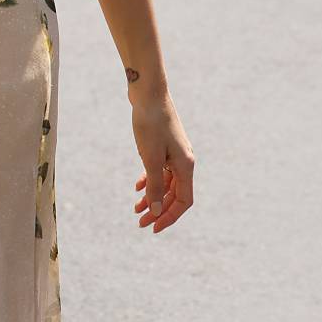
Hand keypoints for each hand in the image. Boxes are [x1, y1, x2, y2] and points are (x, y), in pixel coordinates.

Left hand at [131, 93, 194, 234]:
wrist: (148, 93)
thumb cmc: (150, 124)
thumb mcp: (150, 158)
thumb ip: (155, 186)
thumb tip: (155, 211)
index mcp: (186, 166)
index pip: (183, 201)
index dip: (169, 217)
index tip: (153, 228)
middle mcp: (184, 162)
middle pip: (175, 195)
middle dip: (158, 210)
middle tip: (140, 222)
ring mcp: (175, 154)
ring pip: (166, 183)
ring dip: (153, 197)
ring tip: (135, 208)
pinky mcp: (164, 146)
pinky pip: (161, 171)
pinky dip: (150, 181)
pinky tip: (138, 187)